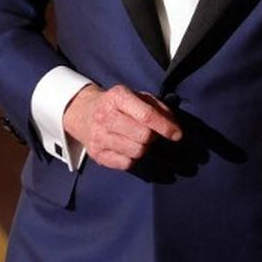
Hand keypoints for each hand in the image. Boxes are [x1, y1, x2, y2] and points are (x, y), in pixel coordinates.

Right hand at [63, 84, 181, 170]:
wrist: (83, 113)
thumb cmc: (118, 105)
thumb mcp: (137, 97)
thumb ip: (158, 107)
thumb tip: (173, 125)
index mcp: (118, 97)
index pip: (146, 115)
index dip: (165, 127)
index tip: (177, 134)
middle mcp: (105, 116)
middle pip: (143, 136)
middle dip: (153, 137)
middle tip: (150, 133)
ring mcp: (99, 136)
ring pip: (136, 151)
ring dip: (144, 148)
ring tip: (138, 140)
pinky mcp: (96, 154)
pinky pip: (126, 164)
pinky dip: (133, 159)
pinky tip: (128, 148)